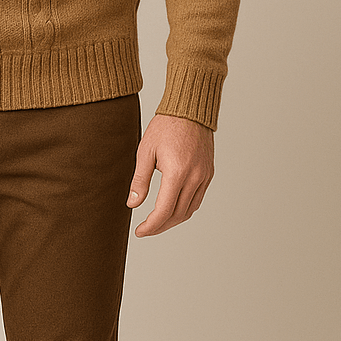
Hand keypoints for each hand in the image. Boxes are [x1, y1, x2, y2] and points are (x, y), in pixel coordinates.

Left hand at [126, 113, 213, 236]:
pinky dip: (184, 209)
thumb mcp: (145, 152)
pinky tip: (172, 208)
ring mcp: (204, 176)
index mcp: (177, 172)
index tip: (140, 231)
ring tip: (157, 222)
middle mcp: (195, 177)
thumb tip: (132, 204)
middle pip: (177, 215)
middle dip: (160, 226)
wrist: (190, 109)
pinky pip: (197, 199)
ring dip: (173, 220)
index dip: (151, 226)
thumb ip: (140, 180)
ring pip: (189, 210)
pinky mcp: (208, 173)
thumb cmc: (165, 126)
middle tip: (145, 230)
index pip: (164, 211)